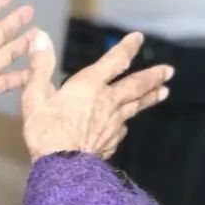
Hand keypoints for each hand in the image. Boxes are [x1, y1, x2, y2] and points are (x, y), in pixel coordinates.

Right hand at [21, 30, 172, 161]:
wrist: (62, 169)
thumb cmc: (46, 131)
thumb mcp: (35, 95)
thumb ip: (40, 65)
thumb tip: (40, 35)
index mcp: (90, 85)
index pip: (114, 60)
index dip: (127, 47)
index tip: (138, 38)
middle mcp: (108, 101)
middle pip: (136, 85)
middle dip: (153, 76)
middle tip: (169, 71)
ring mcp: (113, 123)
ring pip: (136, 106)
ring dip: (150, 97)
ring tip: (164, 92)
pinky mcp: (112, 142)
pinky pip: (122, 129)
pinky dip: (125, 123)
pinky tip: (125, 126)